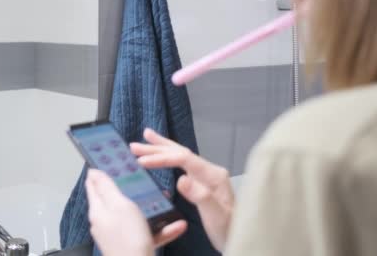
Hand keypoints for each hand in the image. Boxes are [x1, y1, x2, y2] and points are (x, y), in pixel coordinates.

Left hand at [86, 169, 186, 255]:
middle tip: (146, 178)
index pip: (94, 185)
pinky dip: (162, 229)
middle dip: (132, 189)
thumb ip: (106, 188)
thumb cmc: (127, 238)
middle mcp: (106, 222)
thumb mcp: (118, 205)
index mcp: (99, 210)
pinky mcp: (134, 247)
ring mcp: (120, 236)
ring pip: (136, 216)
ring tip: (166, 201)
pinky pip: (149, 234)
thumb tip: (92, 172)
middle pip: (117, 199)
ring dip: (152, 208)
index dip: (100, 172)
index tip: (113, 160)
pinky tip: (177, 225)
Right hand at [131, 129, 234, 250]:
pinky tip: (161, 154)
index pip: (183, 159)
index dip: (161, 158)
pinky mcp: (202, 182)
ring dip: (161, 148)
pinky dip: (168, 156)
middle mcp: (209, 171)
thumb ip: (200, 196)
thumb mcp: (216, 216)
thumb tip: (181, 179)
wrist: (242, 237)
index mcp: (213, 175)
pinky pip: (182, 164)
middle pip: (180, 152)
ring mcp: (206, 175)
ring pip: (180, 156)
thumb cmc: (229, 229)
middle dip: (156, 148)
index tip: (141, 162)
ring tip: (144, 138)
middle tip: (134, 146)